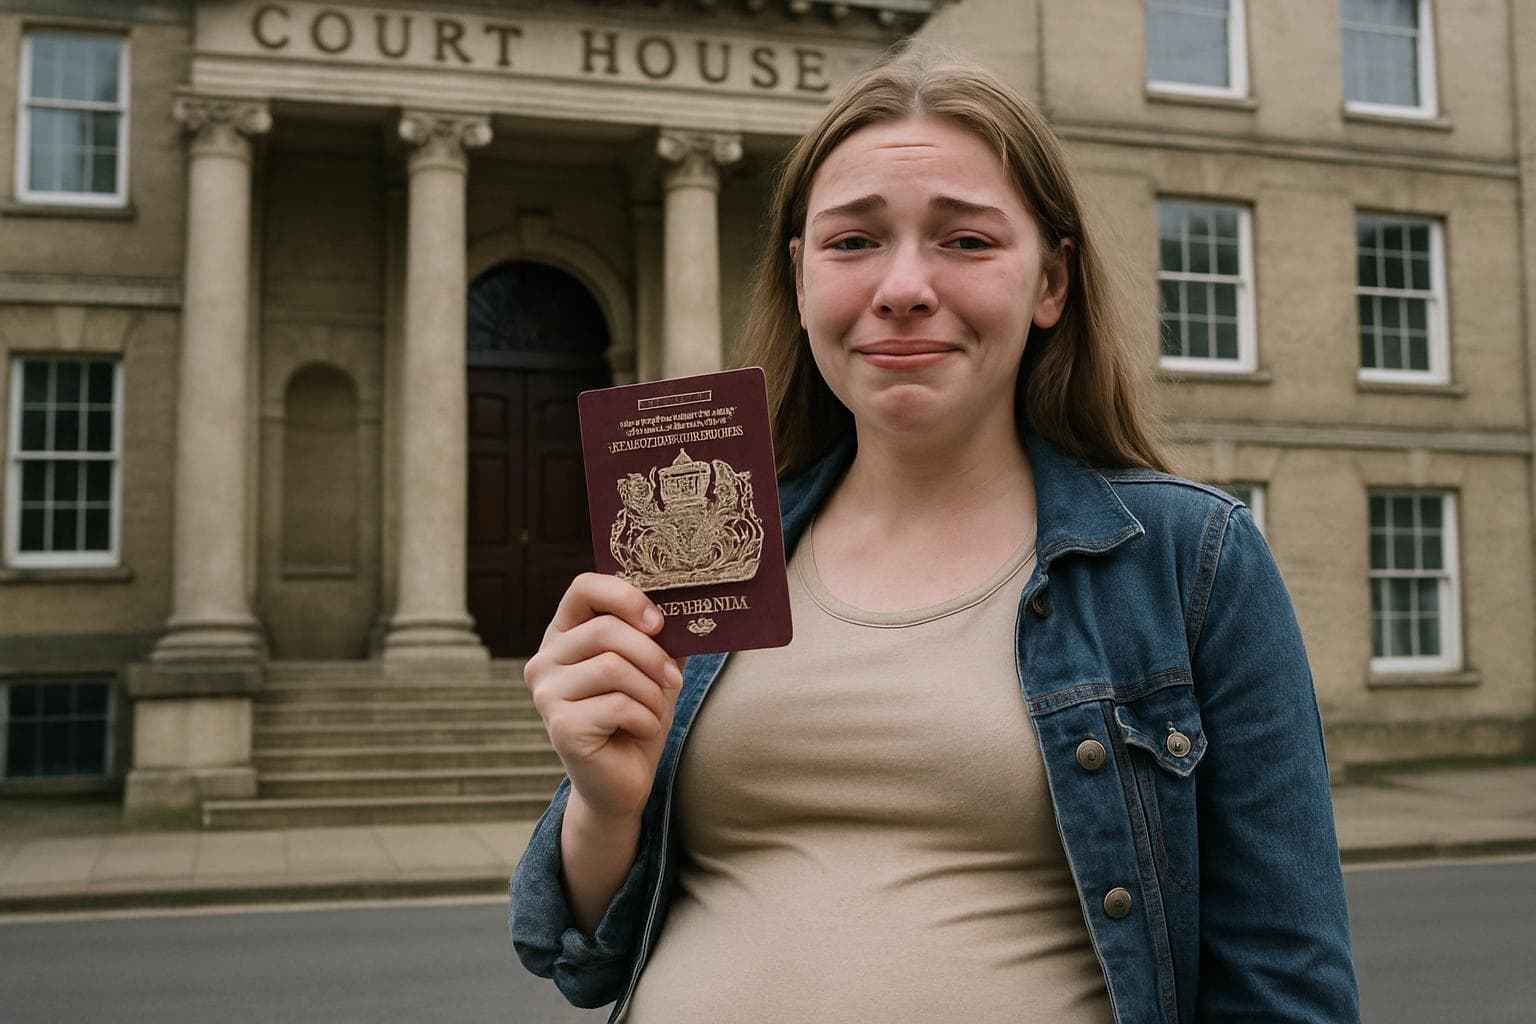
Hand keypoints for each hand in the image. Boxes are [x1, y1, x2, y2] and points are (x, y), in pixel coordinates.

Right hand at [524, 573, 685, 825]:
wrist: (621, 782)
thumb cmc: (635, 717)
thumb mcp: (651, 667)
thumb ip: (659, 634)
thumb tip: (683, 602)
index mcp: (564, 635)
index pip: (583, 588)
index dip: (624, 596)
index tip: (658, 621)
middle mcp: (545, 660)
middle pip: (606, 630)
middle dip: (652, 655)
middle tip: (673, 679)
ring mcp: (547, 693)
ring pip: (614, 668)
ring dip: (650, 692)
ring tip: (653, 710)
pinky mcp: (561, 726)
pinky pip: (618, 705)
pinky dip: (645, 718)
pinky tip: (640, 730)